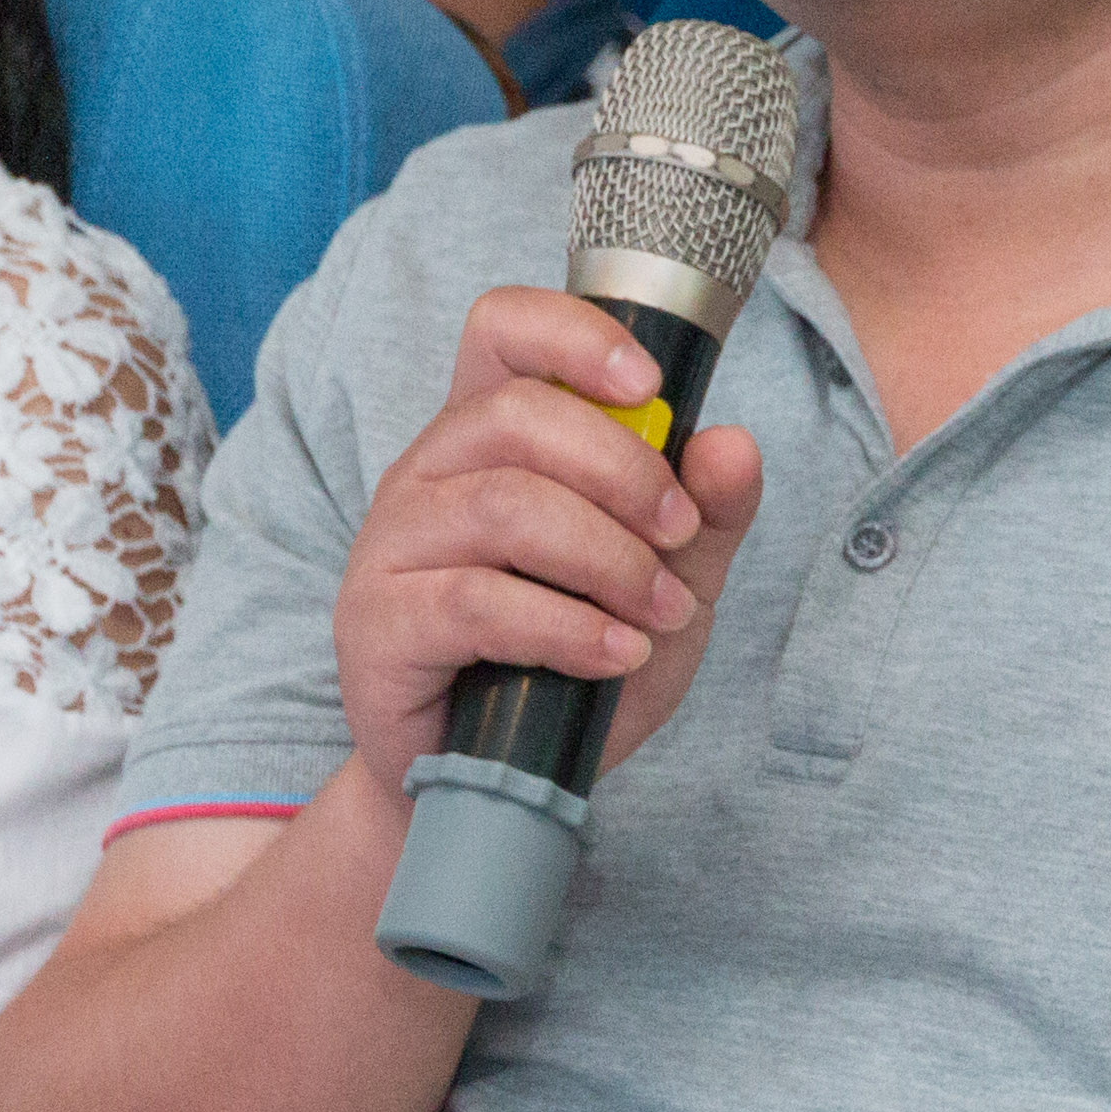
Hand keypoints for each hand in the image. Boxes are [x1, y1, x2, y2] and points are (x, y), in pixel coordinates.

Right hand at [331, 290, 766, 789]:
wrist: (498, 781)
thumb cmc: (573, 665)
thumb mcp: (664, 584)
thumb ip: (706, 516)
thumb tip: (733, 445)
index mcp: (488, 435)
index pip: (503, 330)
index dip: (573, 333)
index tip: (650, 385)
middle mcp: (429, 471)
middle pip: (517, 415)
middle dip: (624, 471)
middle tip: (681, 534)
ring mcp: (392, 544)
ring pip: (503, 507)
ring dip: (606, 557)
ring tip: (659, 612)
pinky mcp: (376, 621)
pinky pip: (475, 601)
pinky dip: (566, 627)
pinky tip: (615, 654)